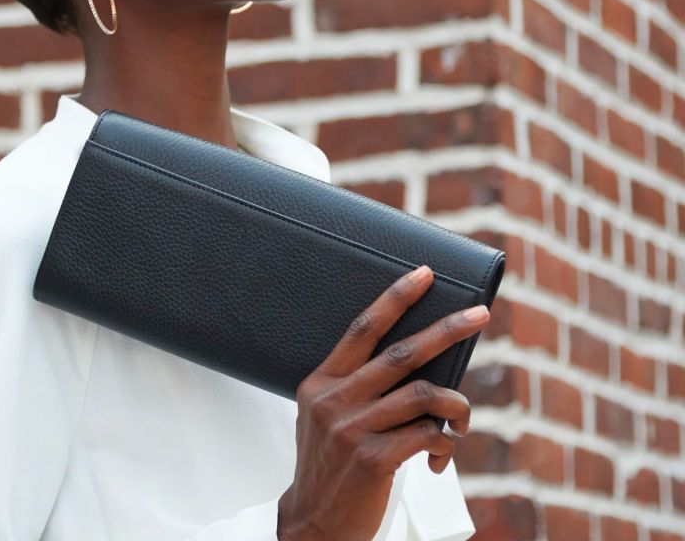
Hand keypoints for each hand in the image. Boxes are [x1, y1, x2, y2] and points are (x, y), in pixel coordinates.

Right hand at [277, 265, 488, 540]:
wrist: (311, 525)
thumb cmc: (327, 466)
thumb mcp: (324, 417)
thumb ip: (354, 387)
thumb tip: (415, 364)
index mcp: (321, 382)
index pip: (363, 328)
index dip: (396, 298)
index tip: (424, 275)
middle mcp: (335, 399)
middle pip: (403, 353)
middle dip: (448, 330)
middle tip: (479, 314)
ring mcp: (352, 429)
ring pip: (426, 395)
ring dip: (457, 405)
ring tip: (462, 419)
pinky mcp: (372, 460)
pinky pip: (429, 435)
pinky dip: (445, 443)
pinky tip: (440, 456)